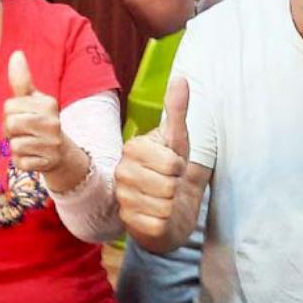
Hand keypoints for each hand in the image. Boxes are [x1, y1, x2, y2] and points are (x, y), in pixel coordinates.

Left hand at [3, 50, 67, 173]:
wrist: (61, 153)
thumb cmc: (40, 121)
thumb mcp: (33, 100)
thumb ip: (22, 80)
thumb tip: (16, 53)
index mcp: (48, 103)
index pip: (9, 106)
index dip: (9, 113)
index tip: (22, 116)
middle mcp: (53, 122)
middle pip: (10, 124)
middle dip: (10, 130)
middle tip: (23, 132)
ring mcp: (52, 144)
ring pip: (14, 145)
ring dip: (16, 147)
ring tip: (29, 143)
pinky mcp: (47, 163)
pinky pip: (20, 162)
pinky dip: (22, 161)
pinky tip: (33, 156)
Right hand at [115, 76, 189, 240]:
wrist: (168, 205)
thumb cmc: (172, 169)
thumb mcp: (178, 139)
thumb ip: (177, 110)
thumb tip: (180, 78)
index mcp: (132, 148)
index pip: (172, 163)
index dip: (180, 167)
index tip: (173, 166)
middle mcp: (122, 172)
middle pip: (169, 186)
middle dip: (177, 187)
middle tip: (170, 184)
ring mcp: (123, 198)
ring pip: (164, 206)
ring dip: (172, 205)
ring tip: (164, 199)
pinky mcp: (128, 223)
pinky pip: (158, 224)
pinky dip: (165, 222)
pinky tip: (157, 214)